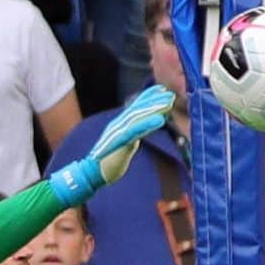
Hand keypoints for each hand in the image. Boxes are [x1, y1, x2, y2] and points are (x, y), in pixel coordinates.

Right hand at [49, 85, 174, 205]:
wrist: (93, 174)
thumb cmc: (108, 163)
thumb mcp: (124, 147)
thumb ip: (132, 138)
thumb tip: (140, 134)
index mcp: (120, 126)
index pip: (135, 107)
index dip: (148, 97)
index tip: (162, 90)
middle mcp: (118, 125)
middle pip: (138, 109)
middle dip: (154, 100)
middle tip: (171, 94)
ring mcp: (119, 132)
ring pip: (138, 117)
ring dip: (154, 109)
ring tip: (169, 103)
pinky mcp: (120, 142)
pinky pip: (136, 131)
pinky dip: (148, 124)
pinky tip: (160, 120)